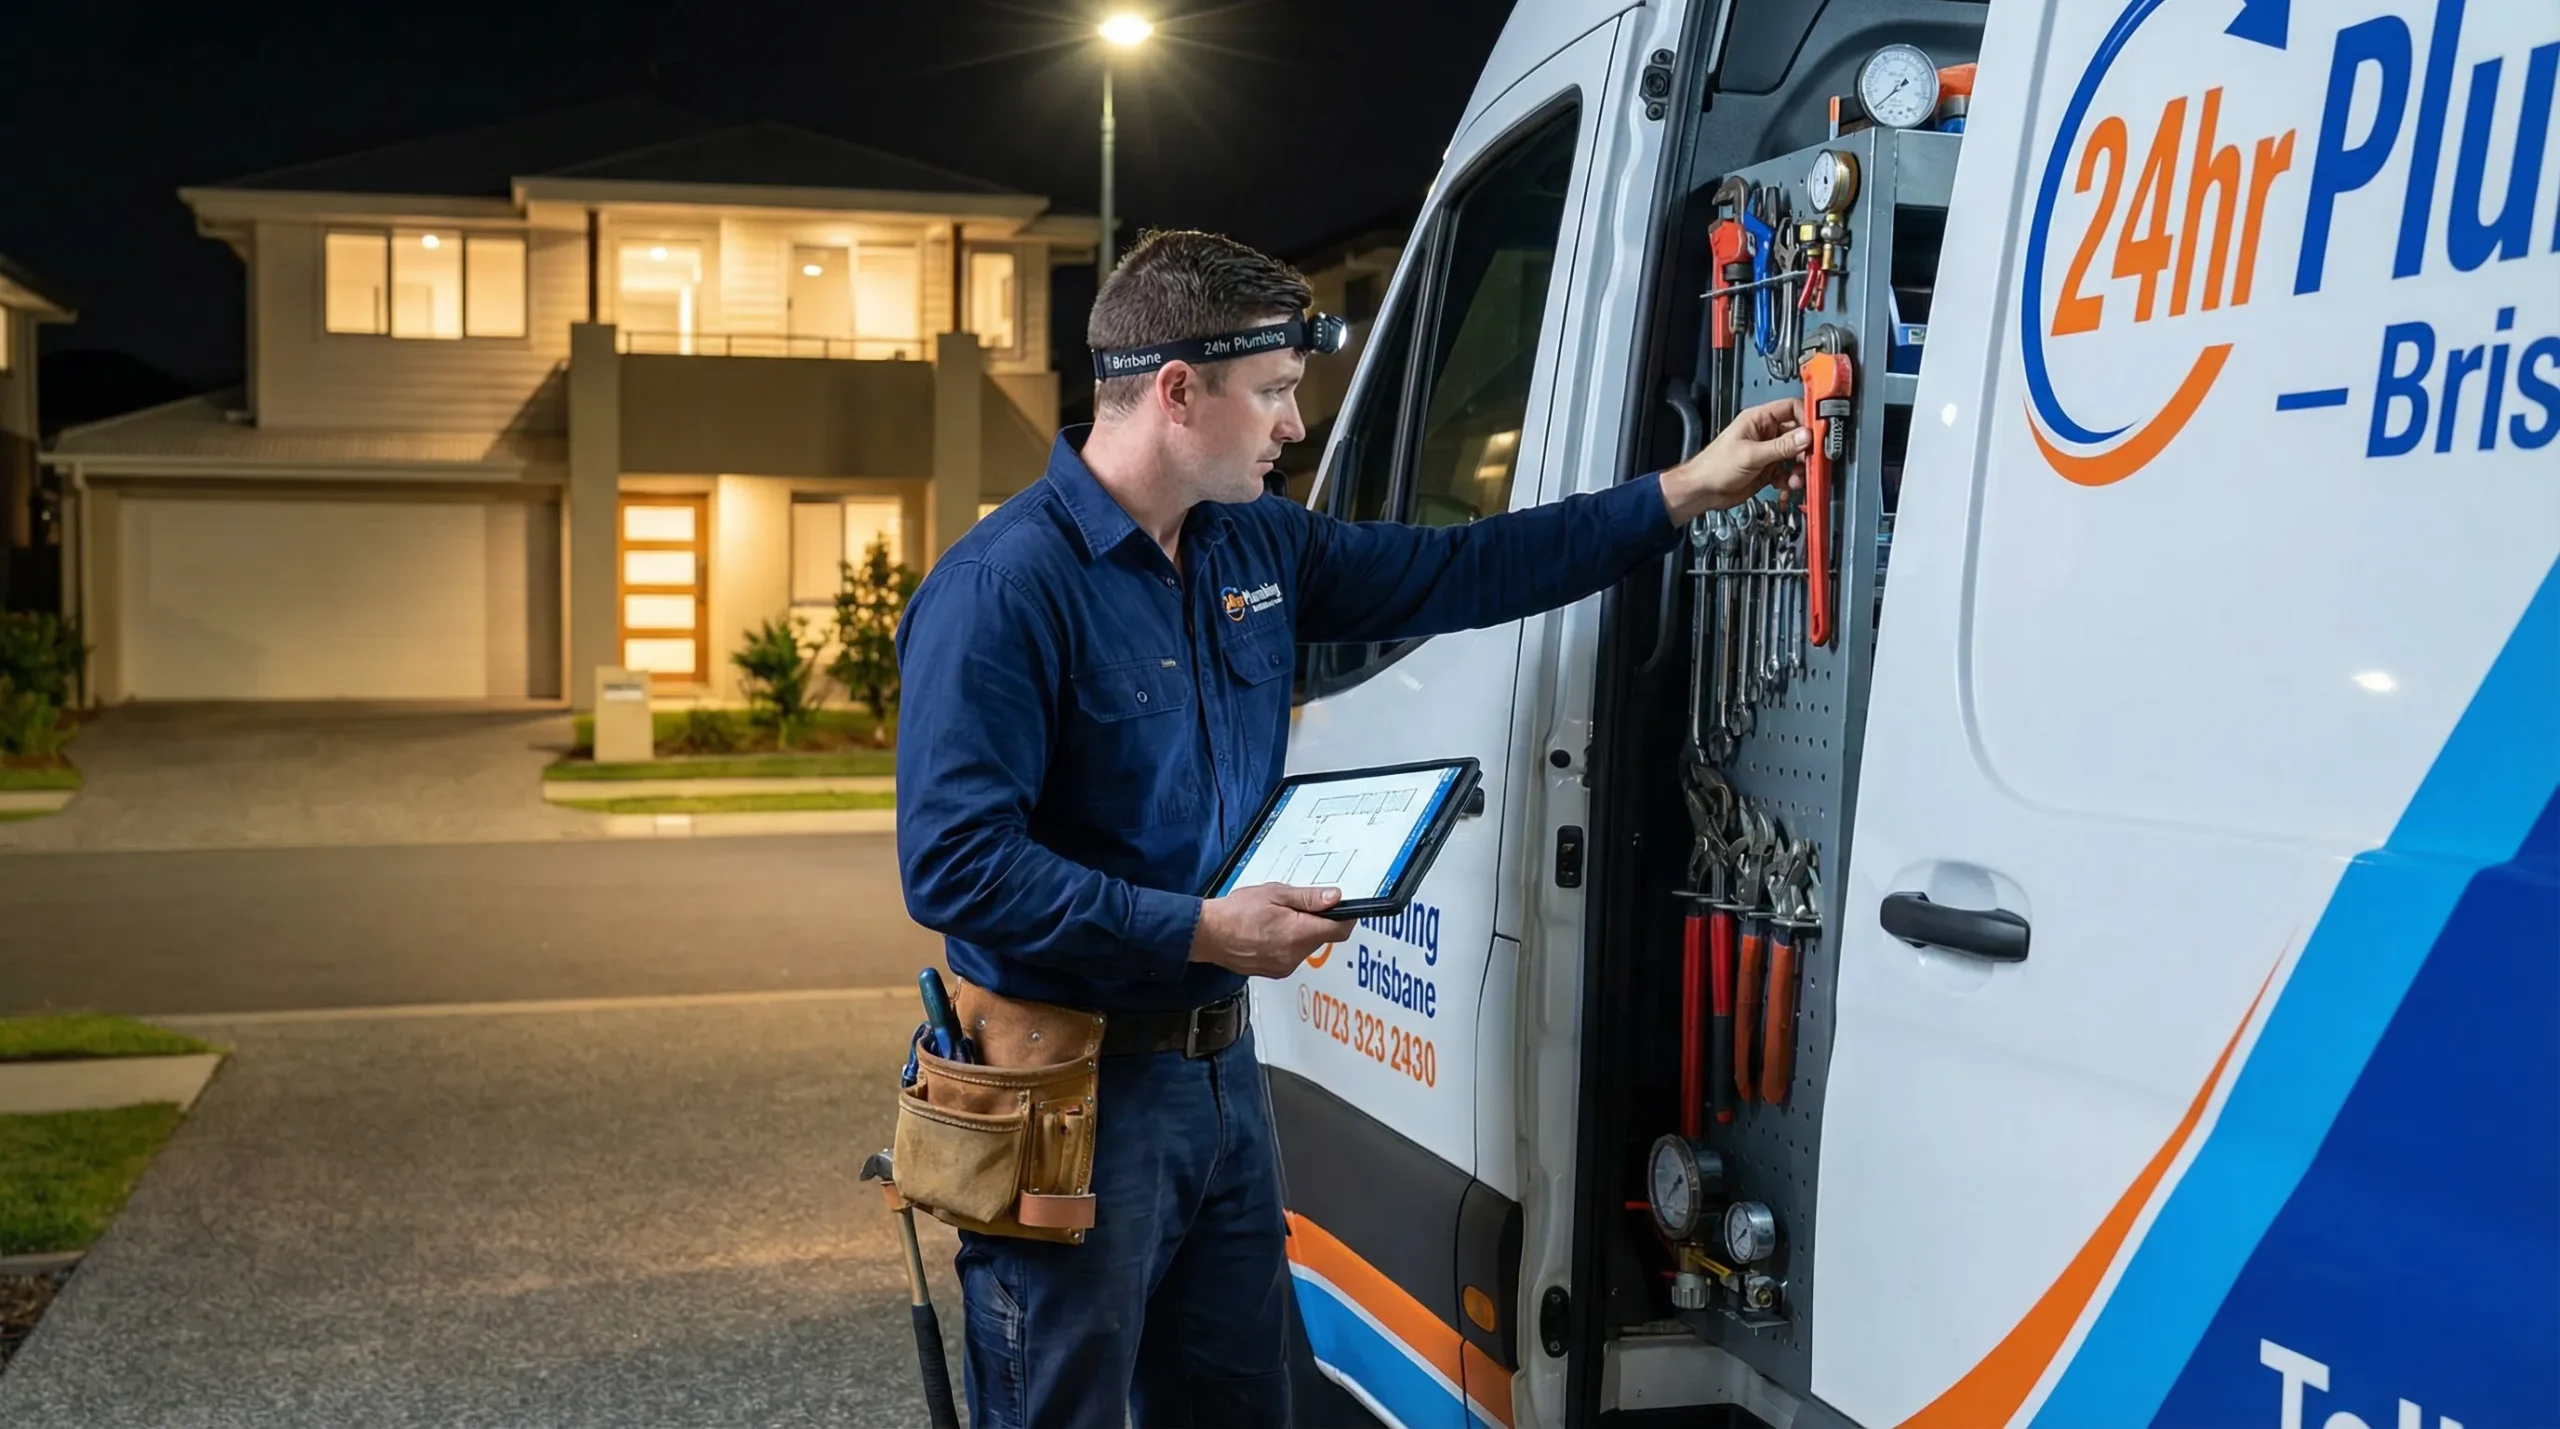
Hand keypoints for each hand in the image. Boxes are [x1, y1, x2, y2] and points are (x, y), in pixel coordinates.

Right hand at [1191, 884, 1353, 978]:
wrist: (1208, 934)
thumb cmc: (1236, 913)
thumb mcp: (1275, 894)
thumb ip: (1308, 898)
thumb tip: (1334, 898)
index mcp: (1298, 934)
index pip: (1339, 930)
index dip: (1346, 917)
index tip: (1344, 907)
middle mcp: (1294, 955)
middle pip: (1322, 938)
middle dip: (1318, 921)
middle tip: (1299, 906)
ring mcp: (1284, 966)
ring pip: (1307, 947)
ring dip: (1302, 933)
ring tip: (1278, 918)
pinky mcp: (1274, 971)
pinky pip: (1292, 956)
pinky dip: (1289, 943)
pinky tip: (1270, 932)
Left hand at [1659, 397, 1810, 523]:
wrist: (1702, 492)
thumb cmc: (1715, 467)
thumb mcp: (1751, 455)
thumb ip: (1781, 446)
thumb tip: (1806, 436)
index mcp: (1758, 420)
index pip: (1791, 408)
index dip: (1807, 418)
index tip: (1818, 432)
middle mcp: (1766, 433)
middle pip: (1798, 434)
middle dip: (1806, 449)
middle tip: (1811, 461)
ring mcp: (1768, 452)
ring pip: (1795, 455)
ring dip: (1799, 468)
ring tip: (1796, 479)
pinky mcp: (1768, 469)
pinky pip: (1787, 471)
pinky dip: (1790, 480)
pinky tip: (1787, 487)